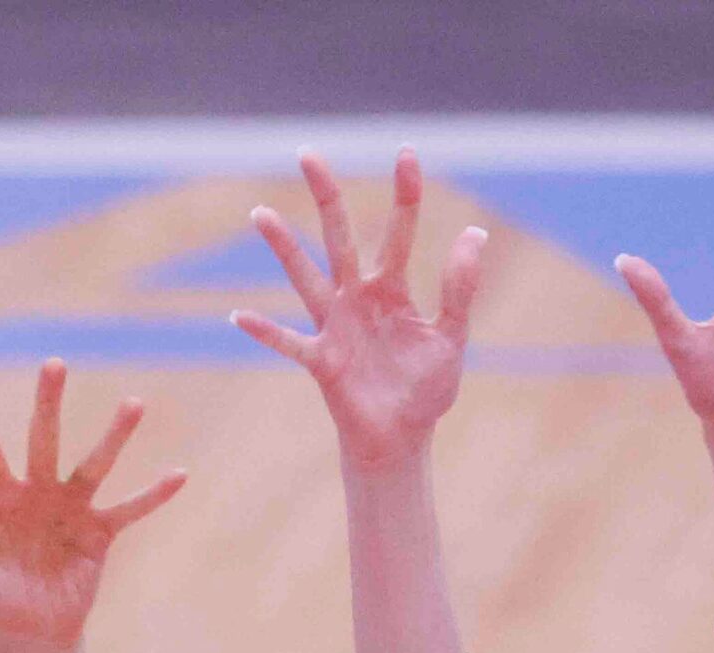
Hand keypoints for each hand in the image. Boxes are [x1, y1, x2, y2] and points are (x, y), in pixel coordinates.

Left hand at [0, 360, 184, 652]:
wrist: (25, 634)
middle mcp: (36, 492)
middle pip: (43, 440)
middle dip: (48, 404)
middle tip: (53, 362)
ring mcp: (70, 510)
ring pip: (92, 466)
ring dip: (113, 437)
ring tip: (134, 403)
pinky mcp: (99, 535)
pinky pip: (129, 511)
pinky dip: (153, 495)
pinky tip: (179, 473)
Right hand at [235, 149, 485, 471]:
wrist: (402, 439)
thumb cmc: (425, 390)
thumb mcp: (452, 336)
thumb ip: (459, 287)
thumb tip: (474, 231)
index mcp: (391, 289)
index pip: (398, 231)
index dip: (405, 194)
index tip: (407, 154)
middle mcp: (357, 297)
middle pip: (338, 236)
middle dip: (325, 195)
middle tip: (308, 152)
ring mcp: (335, 326)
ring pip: (306, 276)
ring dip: (284, 248)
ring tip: (260, 212)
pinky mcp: (323, 361)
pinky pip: (290, 343)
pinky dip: (266, 332)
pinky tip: (238, 317)